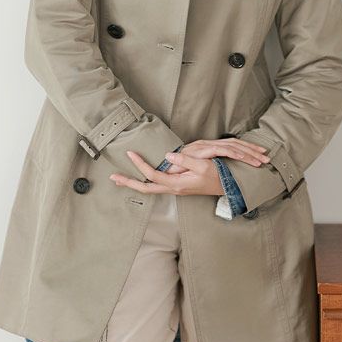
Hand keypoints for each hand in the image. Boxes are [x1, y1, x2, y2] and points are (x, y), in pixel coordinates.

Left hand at [109, 138, 270, 196]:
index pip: (152, 176)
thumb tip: (167, 156)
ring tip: (121, 179)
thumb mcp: (203, 165)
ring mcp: (175, 188)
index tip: (130, 153)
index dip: (140, 165)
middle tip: (112, 177)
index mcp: (177, 184)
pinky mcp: (178, 185)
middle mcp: (174, 188)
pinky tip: (141, 177)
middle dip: (128, 183)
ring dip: (135, 183)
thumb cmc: (217, 175)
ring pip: (150, 188)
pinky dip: (145, 181)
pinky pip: (157, 185)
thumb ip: (184, 161)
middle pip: (145, 188)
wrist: (228, 186)